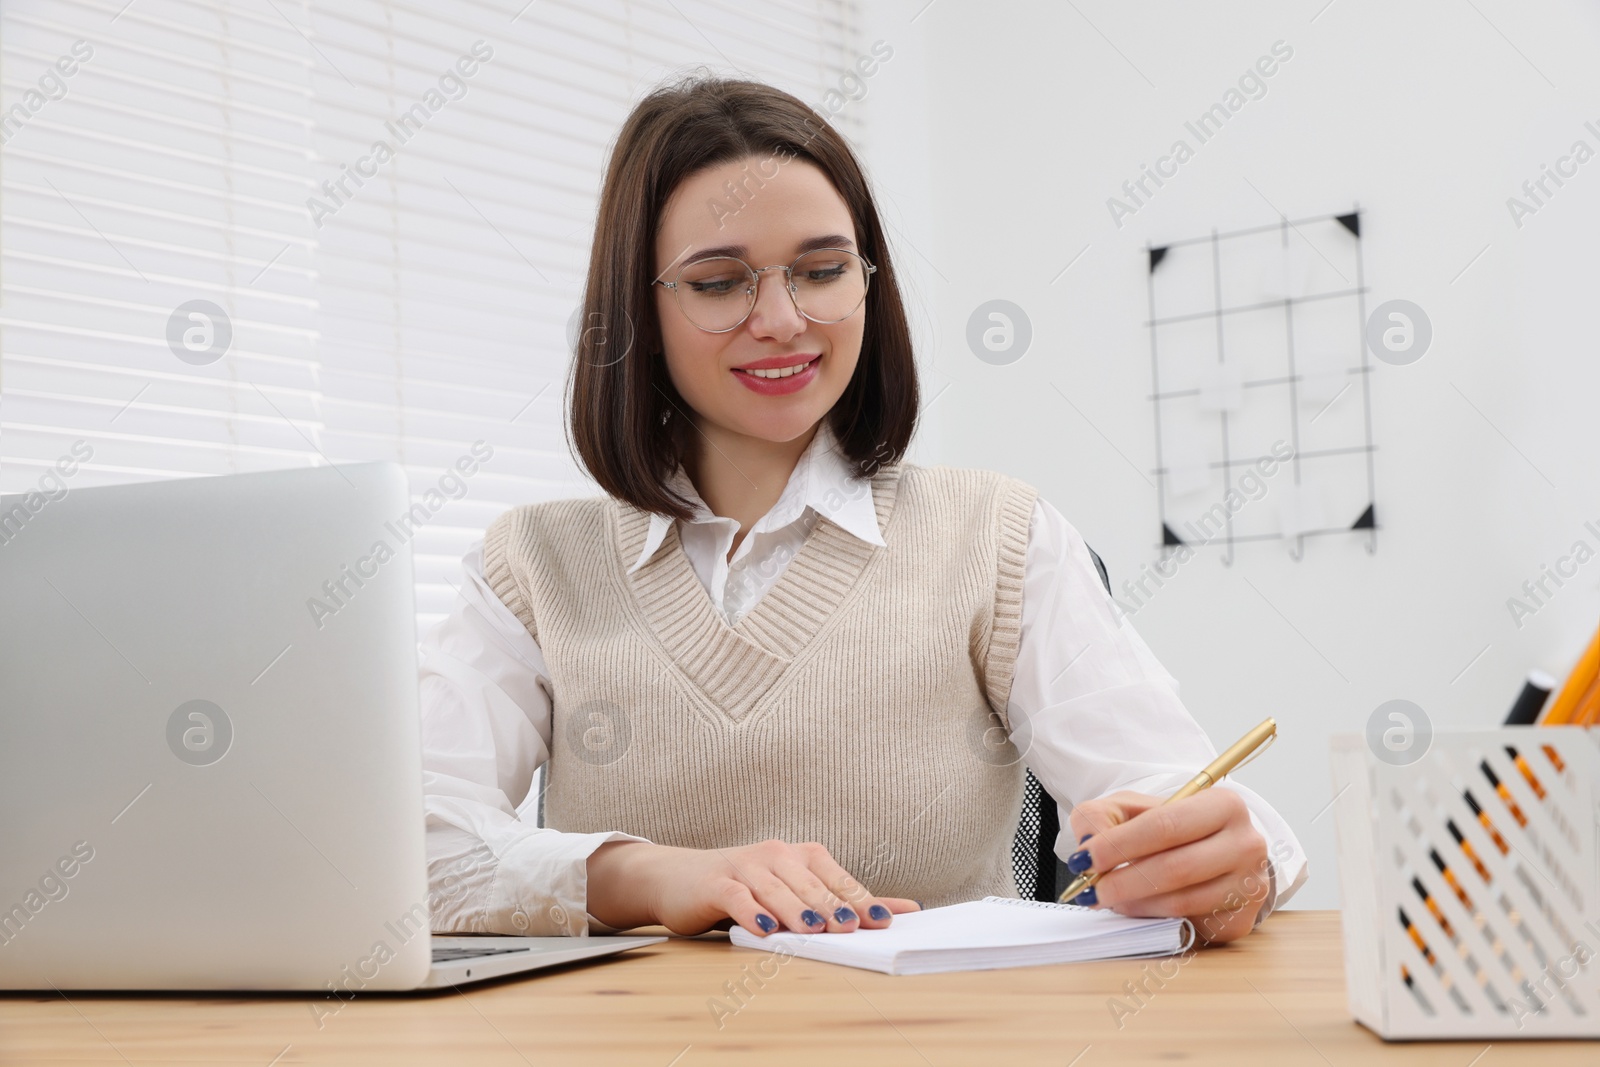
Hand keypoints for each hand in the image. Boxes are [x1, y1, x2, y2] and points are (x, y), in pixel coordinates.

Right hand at [585, 839, 922, 937]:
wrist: (681, 878)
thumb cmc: (747, 887)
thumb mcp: (796, 892)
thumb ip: (844, 901)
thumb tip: (904, 910)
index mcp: (801, 855)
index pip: (837, 879)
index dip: (861, 899)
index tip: (885, 921)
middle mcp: (776, 854)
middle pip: (810, 883)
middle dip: (832, 905)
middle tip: (852, 926)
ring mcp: (745, 865)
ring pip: (777, 888)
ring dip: (796, 909)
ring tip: (814, 929)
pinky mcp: (717, 882)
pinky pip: (737, 896)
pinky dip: (752, 912)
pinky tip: (765, 929)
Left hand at [1065, 789, 1271, 943]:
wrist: (1208, 853)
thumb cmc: (1167, 828)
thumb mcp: (1131, 809)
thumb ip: (1100, 817)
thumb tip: (1087, 844)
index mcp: (1223, 805)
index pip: (1165, 826)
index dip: (1120, 845)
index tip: (1084, 859)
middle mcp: (1246, 844)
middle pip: (1176, 867)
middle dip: (1122, 881)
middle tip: (1089, 889)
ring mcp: (1248, 885)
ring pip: (1181, 901)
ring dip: (1134, 903)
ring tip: (1108, 898)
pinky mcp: (1240, 920)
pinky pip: (1189, 924)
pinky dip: (1152, 919)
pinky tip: (1135, 907)